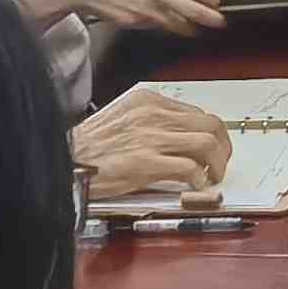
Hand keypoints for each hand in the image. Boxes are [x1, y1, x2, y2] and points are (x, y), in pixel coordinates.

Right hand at [28, 0, 229, 35]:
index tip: (218, 2)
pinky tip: (171, 26)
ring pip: (178, 24)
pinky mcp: (136, 22)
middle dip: (212, 20)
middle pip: (195, 11)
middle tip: (221, 23)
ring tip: (198, 30)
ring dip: (191, 28)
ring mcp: (147, 9)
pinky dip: (167, 28)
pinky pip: (158, 27)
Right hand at [72, 88, 234, 196]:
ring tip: (212, 176)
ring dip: (217, 164)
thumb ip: (151, 123)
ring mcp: (150, 137)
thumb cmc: (89, 147)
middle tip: (220, 163)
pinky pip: (189, 169)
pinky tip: (195, 187)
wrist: (64, 161)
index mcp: (147, 101)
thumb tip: (180, 138)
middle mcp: (152, 114)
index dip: (211, 132)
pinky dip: (199, 180)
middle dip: (223, 146)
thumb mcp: (122, 120)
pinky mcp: (146, 162)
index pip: (195, 112)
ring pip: (207, 144)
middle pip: (210, 124)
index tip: (213, 147)